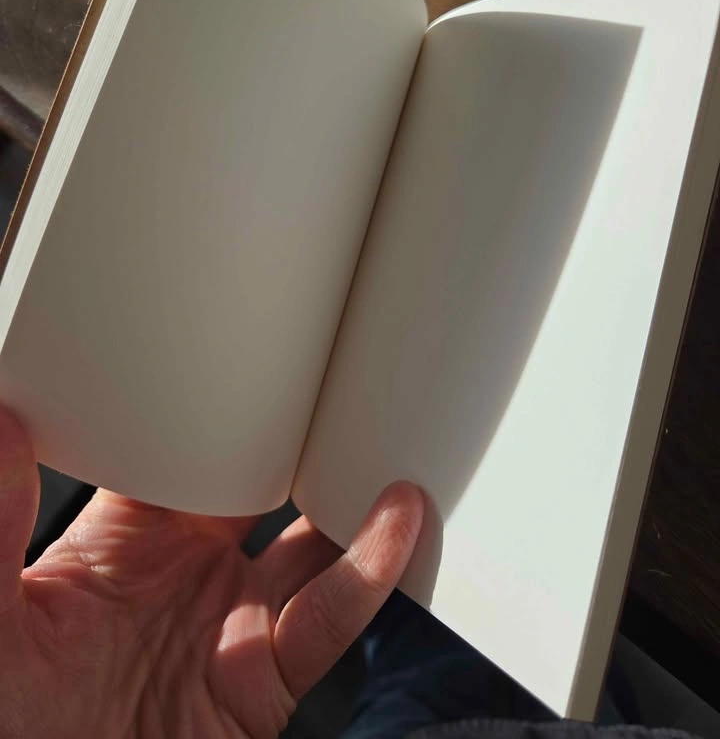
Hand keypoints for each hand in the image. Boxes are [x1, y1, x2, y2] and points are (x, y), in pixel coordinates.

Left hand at [0, 407, 422, 737]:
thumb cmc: (13, 727)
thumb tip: (1, 424)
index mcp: (122, 543)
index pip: (183, 451)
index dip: (219, 407)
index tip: (251, 357)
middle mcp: (187, 573)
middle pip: (264, 485)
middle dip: (301, 439)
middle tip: (338, 380)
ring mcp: (232, 624)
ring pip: (313, 546)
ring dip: (354, 498)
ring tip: (386, 440)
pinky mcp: (265, 681)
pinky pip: (328, 621)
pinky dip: (369, 575)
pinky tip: (397, 524)